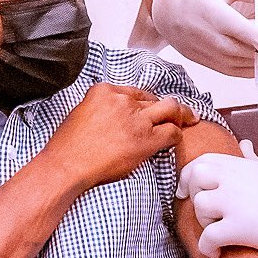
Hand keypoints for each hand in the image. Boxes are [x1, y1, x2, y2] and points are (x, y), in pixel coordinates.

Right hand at [43, 83, 198, 189]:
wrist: (67, 166)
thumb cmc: (68, 147)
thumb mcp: (81, 112)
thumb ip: (103, 108)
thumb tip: (116, 116)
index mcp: (105, 90)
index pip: (136, 92)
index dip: (147, 102)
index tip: (152, 109)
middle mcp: (123, 100)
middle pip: (155, 99)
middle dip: (168, 106)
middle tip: (179, 113)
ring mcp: (136, 119)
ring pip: (170, 109)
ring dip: (182, 115)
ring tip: (190, 120)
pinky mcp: (145, 139)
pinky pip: (171, 133)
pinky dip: (177, 135)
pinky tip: (176, 139)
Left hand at [177, 153, 257, 257]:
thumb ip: (254, 162)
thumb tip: (244, 145)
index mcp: (248, 166)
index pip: (204, 159)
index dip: (190, 176)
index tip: (189, 191)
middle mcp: (239, 178)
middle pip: (195, 176)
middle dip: (193, 195)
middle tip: (204, 216)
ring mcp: (238, 201)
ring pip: (199, 207)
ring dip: (204, 224)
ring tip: (220, 236)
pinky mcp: (241, 228)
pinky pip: (207, 238)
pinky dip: (208, 249)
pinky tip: (218, 254)